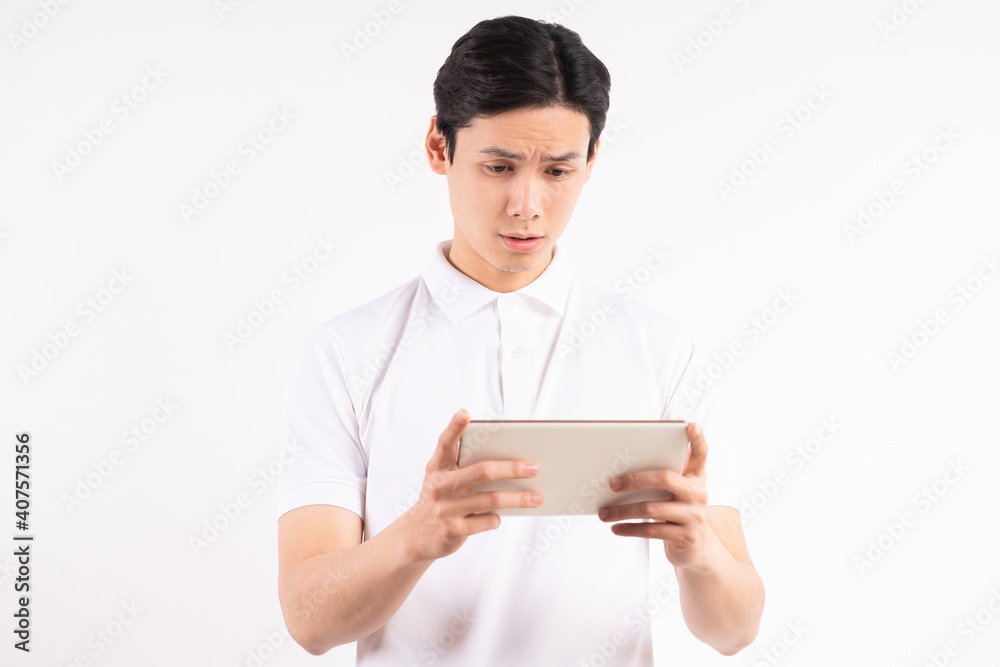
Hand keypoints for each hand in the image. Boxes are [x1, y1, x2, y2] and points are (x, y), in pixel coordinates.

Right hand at [398, 409, 542, 561]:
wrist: (416, 535)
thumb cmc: (439, 499)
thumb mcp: (442, 478)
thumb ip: (464, 466)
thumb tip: (506, 458)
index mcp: (438, 467)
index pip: (445, 443)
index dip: (454, 427)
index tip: (465, 413)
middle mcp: (441, 485)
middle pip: (482, 471)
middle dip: (512, 468)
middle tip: (534, 468)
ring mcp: (447, 508)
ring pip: (491, 499)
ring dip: (518, 498)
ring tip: (538, 497)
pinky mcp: (453, 530)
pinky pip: (486, 521)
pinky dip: (497, 518)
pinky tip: (501, 516)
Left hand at [598, 422, 718, 570]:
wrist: (697, 549)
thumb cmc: (678, 512)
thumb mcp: (679, 492)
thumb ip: (664, 476)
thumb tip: (624, 466)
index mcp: (696, 477)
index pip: (701, 454)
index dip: (697, 439)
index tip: (690, 424)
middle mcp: (699, 493)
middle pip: (665, 478)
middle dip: (634, 480)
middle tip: (611, 484)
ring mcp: (694, 516)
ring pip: (652, 509)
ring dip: (623, 511)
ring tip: (603, 513)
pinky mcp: (686, 536)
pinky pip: (652, 531)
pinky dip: (630, 529)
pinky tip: (616, 528)